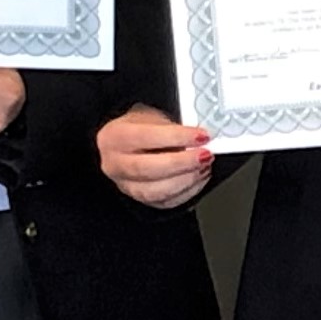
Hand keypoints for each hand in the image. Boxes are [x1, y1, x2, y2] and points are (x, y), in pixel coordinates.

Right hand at [99, 105, 214, 209]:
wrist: (128, 146)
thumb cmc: (140, 129)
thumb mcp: (151, 117)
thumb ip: (172, 127)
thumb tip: (199, 137)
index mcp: (115, 137)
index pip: (145, 138)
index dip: (176, 137)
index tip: (201, 136)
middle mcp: (116, 164)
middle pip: (148, 169)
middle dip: (183, 163)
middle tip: (205, 154)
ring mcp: (126, 186)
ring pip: (157, 191)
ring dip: (187, 179)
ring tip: (204, 166)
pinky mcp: (141, 200)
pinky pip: (167, 202)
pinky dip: (188, 191)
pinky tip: (199, 177)